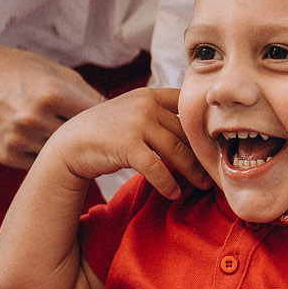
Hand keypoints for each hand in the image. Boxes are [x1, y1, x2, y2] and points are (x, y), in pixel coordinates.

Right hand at [0, 42, 107, 167]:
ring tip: (73, 142)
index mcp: (51, 93)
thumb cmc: (21, 70)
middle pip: (78, 139)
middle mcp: (33, 118)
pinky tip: (48, 146)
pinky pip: (39, 163)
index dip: (105, 122)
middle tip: (95, 137)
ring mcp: (18, 139)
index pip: (93, 117)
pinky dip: (46, 157)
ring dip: (68, 150)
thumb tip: (119, 116)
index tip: (114, 125)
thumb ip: (87, 94)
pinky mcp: (7, 156)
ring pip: (60, 155)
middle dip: (88, 138)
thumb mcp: (57, 72)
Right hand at [41, 87, 210, 200]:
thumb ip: (159, 114)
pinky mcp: (127, 145)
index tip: (216, 143)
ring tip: (201, 185)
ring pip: (176, 150)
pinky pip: (156, 168)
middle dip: (202, 153)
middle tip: (214, 170)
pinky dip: (167, 183)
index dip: (203, 125)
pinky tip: (173, 193)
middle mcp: (146, 105)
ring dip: (191, 171)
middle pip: (185, 132)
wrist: (71, 144)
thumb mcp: (133, 113)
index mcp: (150, 94)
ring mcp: (137, 123)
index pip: (187, 105)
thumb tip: (194, 132)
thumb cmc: (107, 132)